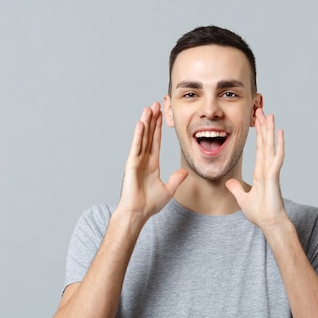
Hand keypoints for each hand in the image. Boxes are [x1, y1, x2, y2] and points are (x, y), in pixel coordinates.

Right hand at [117, 102, 187, 221]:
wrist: (138, 213)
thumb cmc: (149, 204)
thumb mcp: (168, 190)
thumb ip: (176, 179)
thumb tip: (185, 172)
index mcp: (152, 164)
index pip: (156, 141)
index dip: (159, 128)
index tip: (161, 115)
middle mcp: (143, 160)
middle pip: (149, 135)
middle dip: (153, 120)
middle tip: (156, 104)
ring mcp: (137, 161)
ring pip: (142, 137)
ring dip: (146, 122)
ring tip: (149, 108)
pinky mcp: (131, 164)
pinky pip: (136, 146)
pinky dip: (139, 135)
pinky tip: (142, 123)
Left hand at [226, 108, 288, 230]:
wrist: (268, 223)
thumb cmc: (260, 213)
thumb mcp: (243, 198)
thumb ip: (236, 189)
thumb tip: (229, 182)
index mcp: (260, 172)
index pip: (259, 149)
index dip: (258, 135)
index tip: (257, 121)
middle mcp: (266, 168)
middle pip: (265, 143)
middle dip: (263, 127)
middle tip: (262, 110)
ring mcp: (271, 171)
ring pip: (271, 146)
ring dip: (270, 130)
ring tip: (270, 115)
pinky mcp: (273, 176)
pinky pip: (276, 157)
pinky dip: (279, 145)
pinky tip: (280, 133)